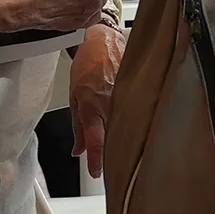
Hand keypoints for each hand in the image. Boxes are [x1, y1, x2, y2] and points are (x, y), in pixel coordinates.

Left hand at [68, 22, 124, 178]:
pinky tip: (140, 124)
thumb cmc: (87, 65)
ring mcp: (127, 98)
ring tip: (130, 149)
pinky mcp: (139, 91)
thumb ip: (77, 126)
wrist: (104, 40)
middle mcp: (111, 105)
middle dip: (115, 154)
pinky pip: (138, 111)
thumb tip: (78, 150)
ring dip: (128, 138)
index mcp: (92, 108)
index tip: (98, 173)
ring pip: (129, 126)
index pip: (96, 141)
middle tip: (117, 168)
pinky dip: (137, 120)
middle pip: (116, 138)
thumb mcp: (74, 97)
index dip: (97, 160)